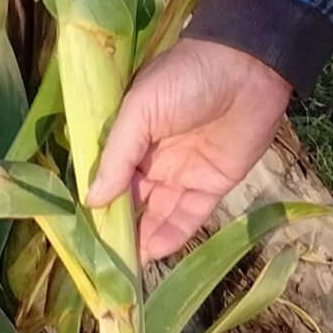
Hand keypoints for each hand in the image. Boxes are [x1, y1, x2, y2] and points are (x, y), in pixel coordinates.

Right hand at [88, 38, 292, 260]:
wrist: (249, 68)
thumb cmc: (186, 78)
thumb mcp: (141, 108)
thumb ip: (118, 154)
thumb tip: (92, 199)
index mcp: (133, 132)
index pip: (110, 172)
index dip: (99, 198)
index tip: (83, 228)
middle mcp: (155, 156)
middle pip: (132, 198)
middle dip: (119, 225)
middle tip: (103, 257)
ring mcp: (184, 172)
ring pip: (158, 212)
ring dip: (143, 237)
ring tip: (125, 264)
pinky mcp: (212, 184)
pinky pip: (189, 215)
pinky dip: (173, 234)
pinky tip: (153, 252)